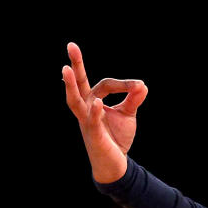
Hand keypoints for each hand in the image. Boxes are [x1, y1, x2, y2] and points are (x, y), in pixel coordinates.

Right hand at [61, 42, 147, 182]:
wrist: (115, 163)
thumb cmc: (116, 136)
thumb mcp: (127, 114)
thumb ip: (133, 99)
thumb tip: (142, 84)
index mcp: (92, 100)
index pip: (106, 84)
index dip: (125, 84)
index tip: (139, 86)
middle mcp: (85, 108)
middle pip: (79, 84)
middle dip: (75, 65)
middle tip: (71, 44)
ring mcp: (87, 121)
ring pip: (75, 101)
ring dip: (70, 85)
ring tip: (65, 69)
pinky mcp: (94, 135)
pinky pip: (93, 122)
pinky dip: (95, 112)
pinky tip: (97, 102)